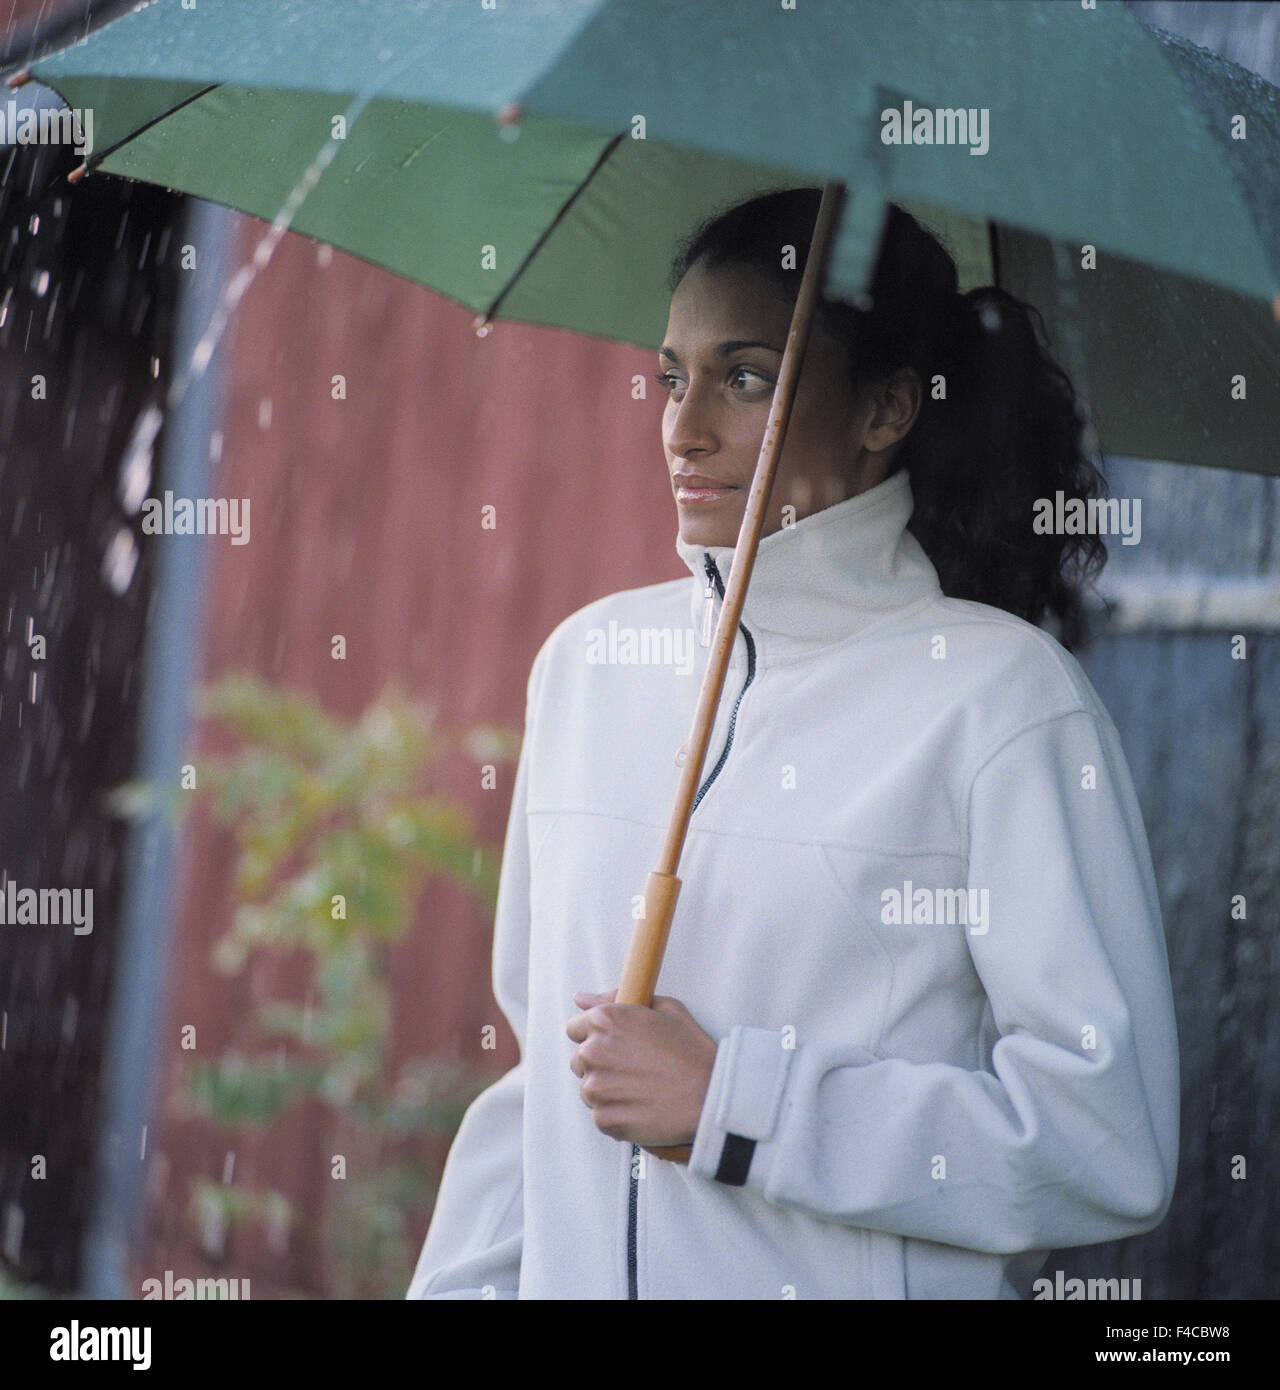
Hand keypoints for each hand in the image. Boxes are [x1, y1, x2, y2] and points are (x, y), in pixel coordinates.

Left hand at [566, 991, 717, 1149]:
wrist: (710, 1097)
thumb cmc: (692, 1053)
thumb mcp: (664, 1008)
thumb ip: (617, 998)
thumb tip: (582, 998)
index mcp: (605, 1020)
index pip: (576, 1028)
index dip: (596, 1036)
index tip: (614, 1046)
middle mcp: (594, 1051)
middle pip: (580, 1060)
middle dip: (601, 1064)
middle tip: (635, 1069)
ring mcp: (596, 1087)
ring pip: (589, 1089)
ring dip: (609, 1091)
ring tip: (642, 1089)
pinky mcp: (603, 1118)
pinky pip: (601, 1115)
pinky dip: (618, 1114)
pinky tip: (643, 1107)